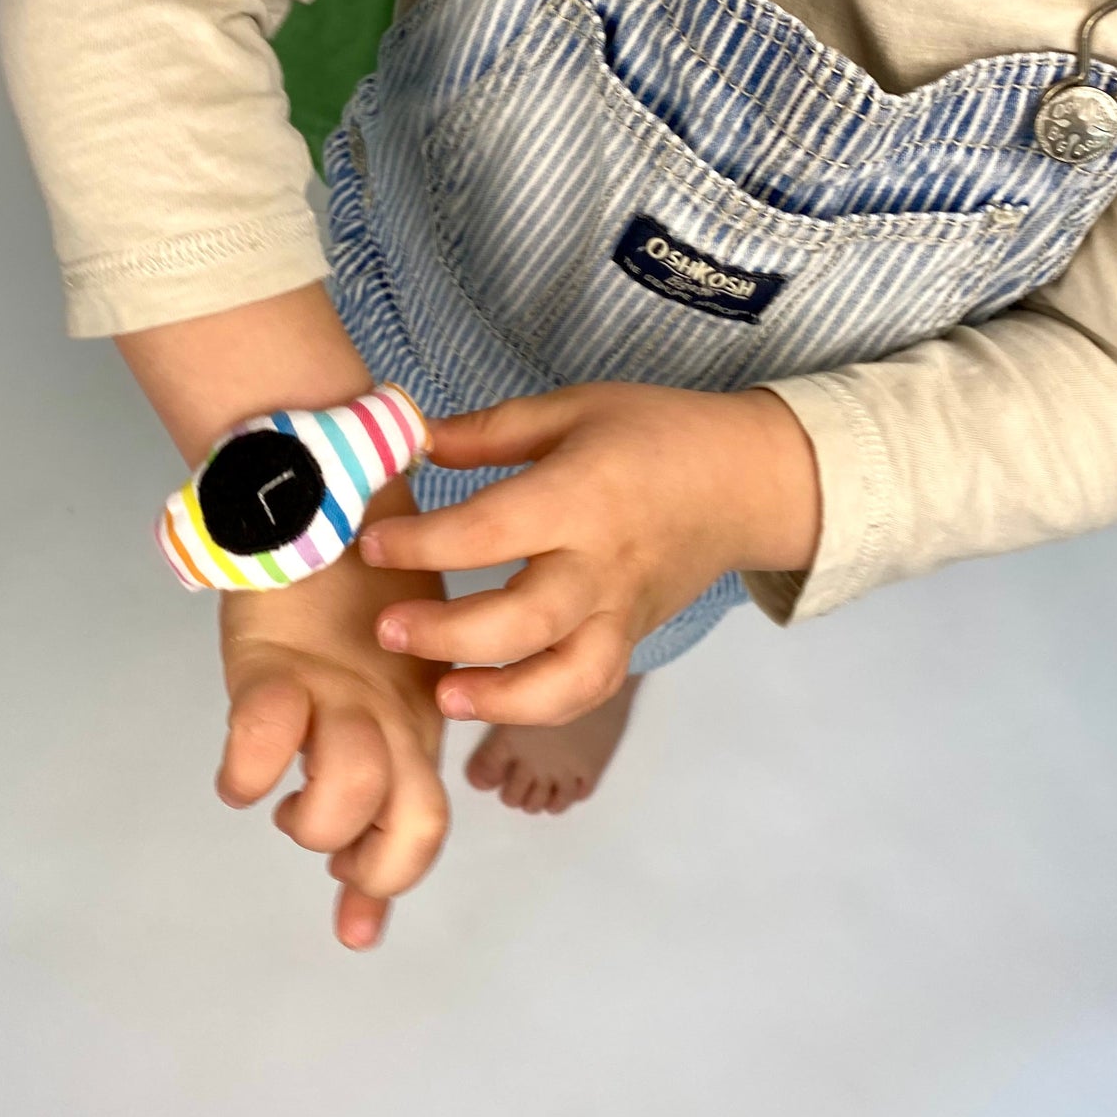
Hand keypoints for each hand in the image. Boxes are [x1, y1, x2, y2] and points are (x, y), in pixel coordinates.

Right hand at [214, 475, 453, 951]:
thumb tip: (356, 899)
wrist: (312, 488)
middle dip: (360, 856)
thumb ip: (375, 763)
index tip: (354, 929)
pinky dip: (246, 771)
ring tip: (285, 795)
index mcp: (411, 720)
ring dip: (311, 817)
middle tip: (324, 841)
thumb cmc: (344, 590)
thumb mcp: (373, 679)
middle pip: (405, 818)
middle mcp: (385, 712)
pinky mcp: (274, 659)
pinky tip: (241, 770)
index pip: (421, 826)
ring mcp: (334, 686)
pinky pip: (262, 737)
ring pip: (348, 786)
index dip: (389, 883)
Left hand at [358, 383, 820, 727]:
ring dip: (501, 698)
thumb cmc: (655, 434)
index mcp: (582, 495)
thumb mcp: (572, 408)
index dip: (426, 542)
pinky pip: (590, 687)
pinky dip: (540, 708)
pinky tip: (486, 701)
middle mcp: (603, 564)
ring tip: (441, 694)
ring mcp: (621, 611)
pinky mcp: (632, 639)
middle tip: (387, 629)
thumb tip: (411, 438)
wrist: (745, 480)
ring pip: (567, 678)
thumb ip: (489, 431)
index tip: (371, 543)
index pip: (493, 529)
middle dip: (449, 633)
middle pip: (526, 618)